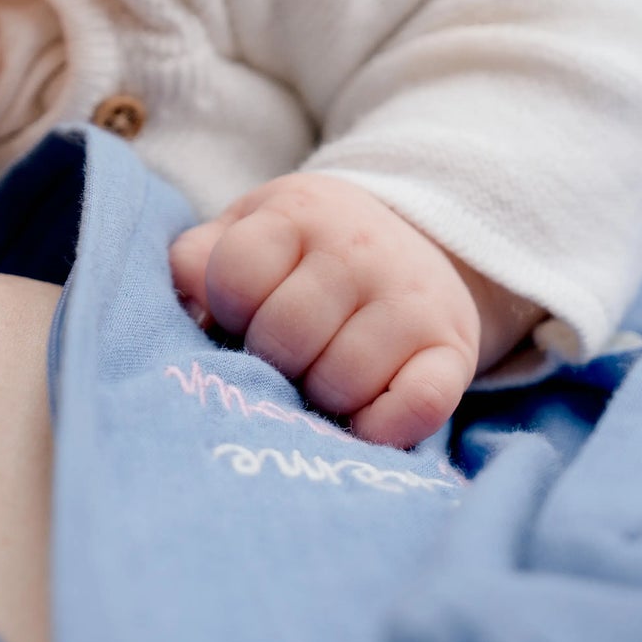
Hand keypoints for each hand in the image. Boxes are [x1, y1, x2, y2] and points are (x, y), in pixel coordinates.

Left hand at [169, 173, 506, 447]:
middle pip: (284, 335)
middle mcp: (361, 249)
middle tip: (284, 355)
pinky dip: (384, 428)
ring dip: (319, 396)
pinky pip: (416, 405)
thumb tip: (188, 305)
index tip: (244, 312)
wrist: (409, 242)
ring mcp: (412, 299)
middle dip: (271, 360)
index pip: (237, 275)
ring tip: (321, 375)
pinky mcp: (453, 350)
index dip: (228, 308)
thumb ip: (198, 260)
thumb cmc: (302, 254)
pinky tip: (364, 421)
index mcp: (299, 213)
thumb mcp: (246, 231)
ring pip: (340, 380)